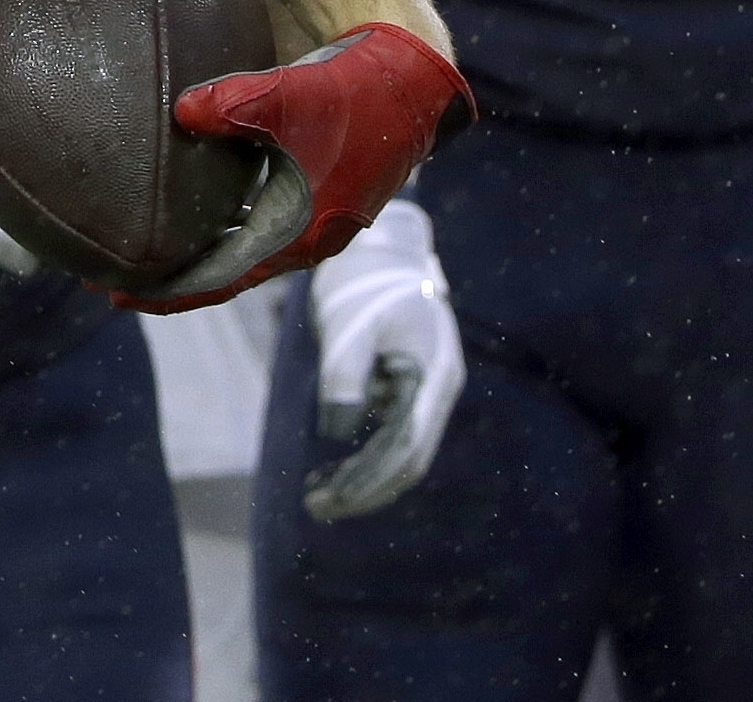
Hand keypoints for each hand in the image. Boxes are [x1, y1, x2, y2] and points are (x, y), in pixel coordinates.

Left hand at [129, 24, 470, 311]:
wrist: (409, 79)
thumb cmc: (354, 93)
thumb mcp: (289, 96)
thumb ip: (232, 104)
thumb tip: (182, 112)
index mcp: (299, 234)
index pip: (222, 279)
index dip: (170, 289)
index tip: (118, 296)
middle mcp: (305, 236)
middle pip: (227, 270)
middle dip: (173, 276)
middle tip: (114, 277)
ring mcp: (311, 214)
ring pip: (241, 246)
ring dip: (196, 250)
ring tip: (144, 247)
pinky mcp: (313, 189)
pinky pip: (255, 219)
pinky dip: (219, 220)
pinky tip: (190, 207)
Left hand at [301, 198, 464, 518]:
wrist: (382, 245)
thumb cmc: (364, 279)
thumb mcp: (349, 324)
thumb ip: (345, 375)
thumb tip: (336, 432)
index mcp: (434, 376)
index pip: (407, 448)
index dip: (371, 481)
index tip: (333, 499)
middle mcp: (437, 390)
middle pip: (407, 459)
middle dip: (365, 489)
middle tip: (315, 507)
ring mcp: (425, 390)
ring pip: (400, 451)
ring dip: (362, 478)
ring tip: (315, 497)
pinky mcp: (407, 387)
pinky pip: (391, 435)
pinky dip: (364, 456)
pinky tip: (330, 470)